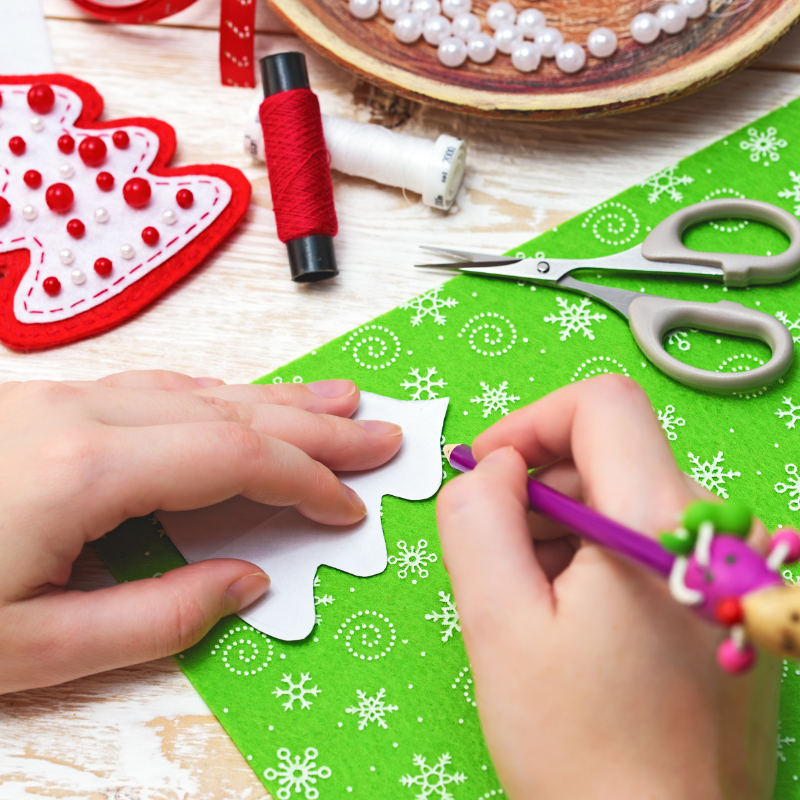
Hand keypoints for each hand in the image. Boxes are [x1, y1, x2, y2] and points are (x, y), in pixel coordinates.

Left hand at [0, 370, 401, 693]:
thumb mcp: (29, 649)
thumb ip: (155, 617)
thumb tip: (249, 584)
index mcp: (86, 469)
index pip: (235, 457)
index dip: (306, 479)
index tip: (350, 505)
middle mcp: (83, 414)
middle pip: (230, 408)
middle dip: (315, 424)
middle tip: (380, 431)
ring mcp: (62, 398)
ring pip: (197, 388)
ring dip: (275, 398)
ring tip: (335, 400)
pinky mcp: (45, 403)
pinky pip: (157, 389)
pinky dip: (219, 397)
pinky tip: (242, 403)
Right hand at [437, 375, 778, 799]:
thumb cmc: (581, 754)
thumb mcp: (498, 623)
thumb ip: (478, 516)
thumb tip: (497, 467)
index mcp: (662, 522)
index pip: (601, 404)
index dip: (531, 422)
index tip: (488, 472)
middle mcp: (719, 530)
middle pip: (612, 453)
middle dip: (540, 491)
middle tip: (500, 563)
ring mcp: (739, 566)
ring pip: (628, 497)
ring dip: (566, 530)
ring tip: (536, 608)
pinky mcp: (737, 599)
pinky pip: (654, 539)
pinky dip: (601, 557)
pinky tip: (577, 624)